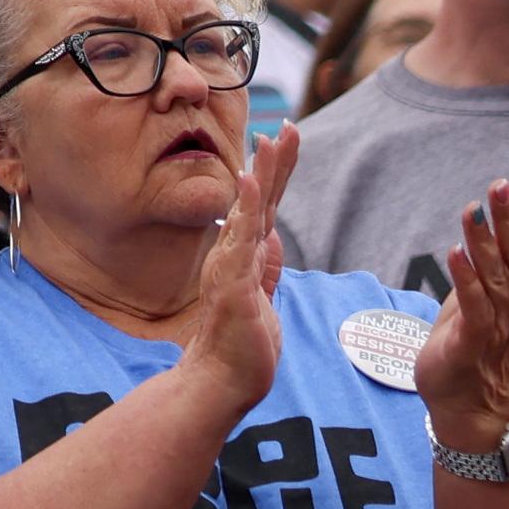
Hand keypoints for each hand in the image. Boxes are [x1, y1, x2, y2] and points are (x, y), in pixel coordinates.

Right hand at [163, 124, 296, 417]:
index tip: (287, 139)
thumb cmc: (240, 347)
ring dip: (261, 175)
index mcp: (244, 256)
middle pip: (259, 200)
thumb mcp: (262, 299)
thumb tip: (274, 238)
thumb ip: (266, 268)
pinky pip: (242, 240)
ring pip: (250, 212)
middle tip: (288, 126)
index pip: (265, 207)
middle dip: (275, 162)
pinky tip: (250, 182)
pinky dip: (246, 209)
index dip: (277, 173)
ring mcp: (231, 266)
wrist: (220, 382)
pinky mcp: (233, 284)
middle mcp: (234, 254)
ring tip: (270, 141)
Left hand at [415, 174, 508, 455]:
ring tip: (473, 211)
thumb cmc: (472, 345)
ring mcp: (494, 327)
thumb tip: (505, 222)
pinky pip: (474, 311)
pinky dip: (466, 282)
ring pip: (496, 281)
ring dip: (484, 245)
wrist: (467, 408)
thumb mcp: (485, 296)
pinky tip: (454, 254)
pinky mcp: (470, 345)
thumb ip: (498, 262)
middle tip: (503, 185)